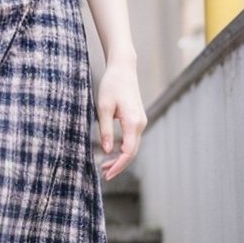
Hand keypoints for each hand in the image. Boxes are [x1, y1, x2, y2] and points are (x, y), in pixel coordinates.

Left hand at [95, 56, 146, 180]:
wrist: (123, 68)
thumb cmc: (112, 85)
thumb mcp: (103, 107)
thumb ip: (105, 130)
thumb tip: (107, 151)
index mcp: (133, 122)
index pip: (128, 152)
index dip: (118, 166)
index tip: (106, 174)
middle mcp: (140, 124)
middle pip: (132, 152)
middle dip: (119, 165)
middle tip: (103, 174)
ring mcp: (140, 122)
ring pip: (133, 147)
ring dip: (120, 158)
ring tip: (104, 166)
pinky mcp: (137, 119)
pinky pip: (132, 139)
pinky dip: (123, 148)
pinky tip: (112, 152)